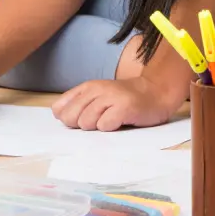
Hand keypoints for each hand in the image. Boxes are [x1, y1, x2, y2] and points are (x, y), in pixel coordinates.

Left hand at [52, 76, 187, 130]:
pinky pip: (104, 126)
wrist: (157, 92)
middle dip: (83, 124)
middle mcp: (97, 89)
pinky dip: (111, 128)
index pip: (59, 109)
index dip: (69, 119)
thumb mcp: (98, 97)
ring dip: (98, 126)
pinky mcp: (124, 107)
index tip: (85, 117)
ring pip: (86, 123)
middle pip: (70, 118)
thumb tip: (57, 115)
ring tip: (113, 119)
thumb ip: (77, 104)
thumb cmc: (125, 100)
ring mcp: (111, 97)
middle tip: (101, 119)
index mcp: (88, 87)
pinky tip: (121, 121)